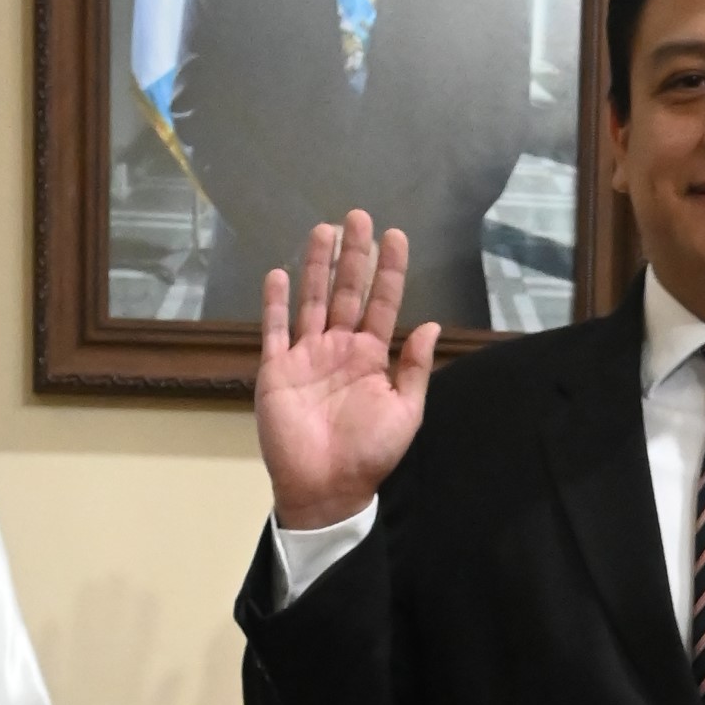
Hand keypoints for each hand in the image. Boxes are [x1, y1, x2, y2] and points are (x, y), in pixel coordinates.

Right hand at [256, 210, 441, 530]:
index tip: (395, 236)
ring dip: (317, 266)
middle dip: (353, 255)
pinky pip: (274, 330)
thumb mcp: (405, 412)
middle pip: (346, 291)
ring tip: (323, 230)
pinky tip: (279, 274)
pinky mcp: (276, 370)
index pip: (382, 303)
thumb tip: (429, 324)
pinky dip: (275, 303)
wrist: (326, 488)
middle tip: (358, 216)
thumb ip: (414, 369)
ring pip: (312, 301)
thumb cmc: (369, 454)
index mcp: (370, 356)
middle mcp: (338, 348)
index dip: (389, 270)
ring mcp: (306, 357)